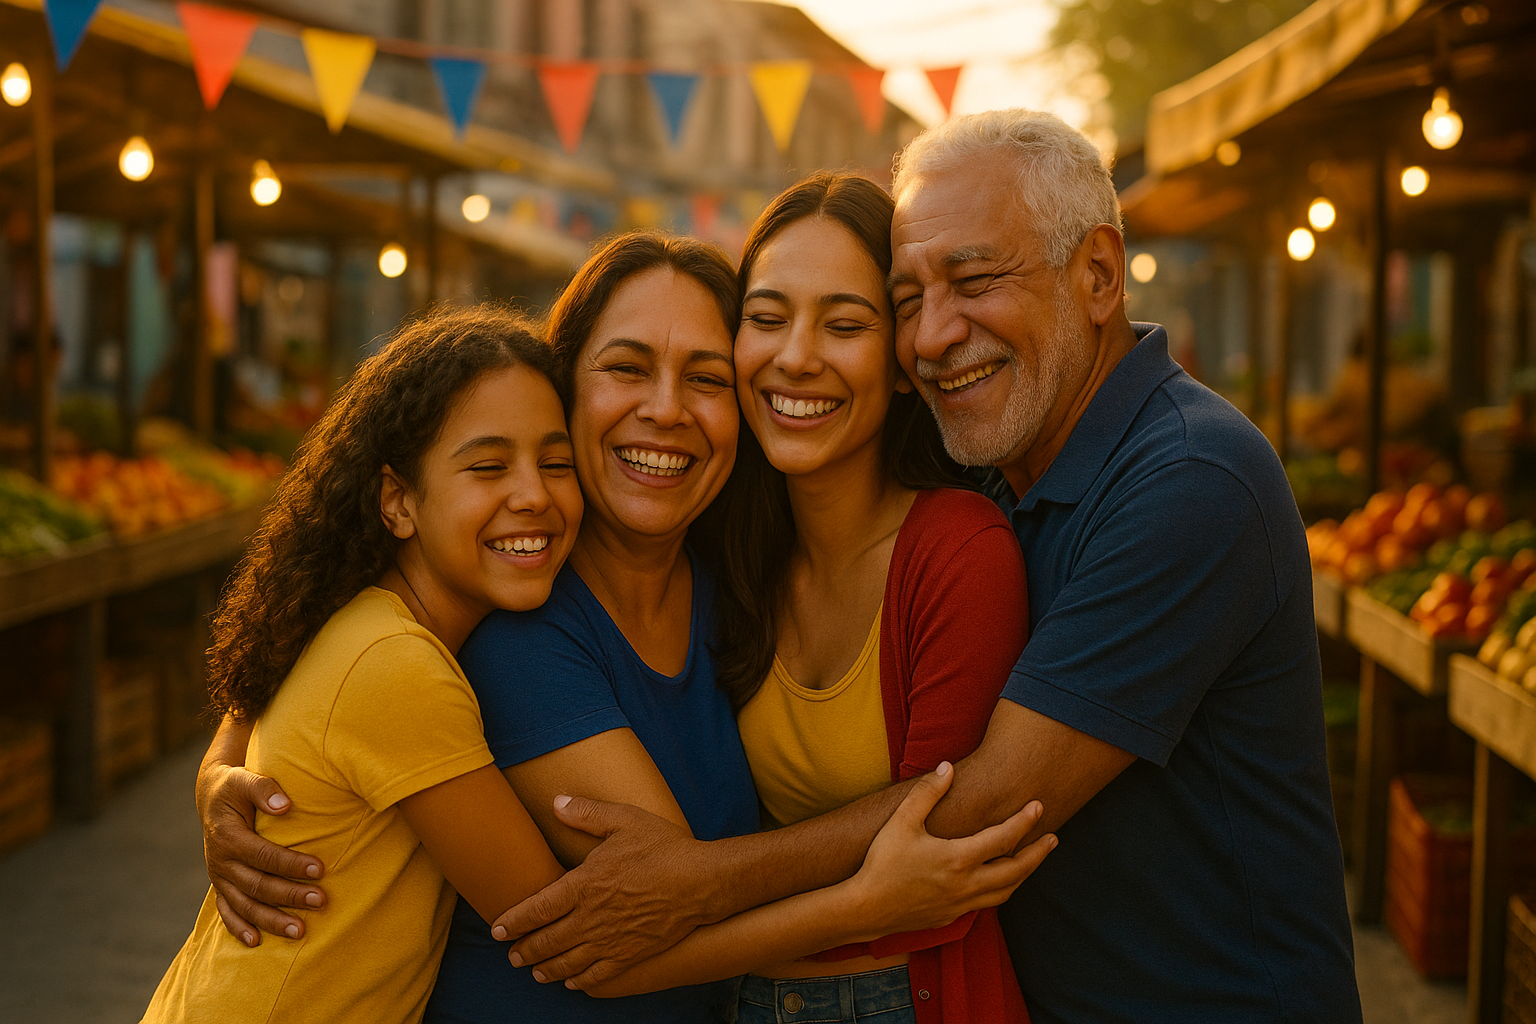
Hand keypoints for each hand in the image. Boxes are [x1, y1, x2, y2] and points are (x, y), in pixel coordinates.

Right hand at [197, 759, 325, 945]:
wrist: (211, 795)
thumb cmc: (235, 785)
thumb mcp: (245, 779)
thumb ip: (263, 789)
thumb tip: (285, 805)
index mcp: (228, 837)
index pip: (263, 855)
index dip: (291, 864)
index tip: (320, 869)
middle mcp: (220, 861)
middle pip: (258, 885)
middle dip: (290, 895)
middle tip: (321, 901)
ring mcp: (219, 876)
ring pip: (245, 904)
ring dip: (271, 920)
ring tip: (299, 932)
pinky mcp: (220, 884)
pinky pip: (226, 911)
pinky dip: (239, 927)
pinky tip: (256, 942)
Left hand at [490, 795, 713, 986]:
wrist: (701, 882)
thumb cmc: (663, 848)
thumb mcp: (624, 820)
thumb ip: (587, 813)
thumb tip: (556, 802)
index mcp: (585, 884)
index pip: (538, 908)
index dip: (515, 920)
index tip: (498, 929)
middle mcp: (592, 917)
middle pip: (548, 940)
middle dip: (525, 950)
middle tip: (512, 955)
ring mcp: (611, 939)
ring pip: (568, 961)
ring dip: (546, 967)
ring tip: (534, 971)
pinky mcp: (631, 954)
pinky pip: (598, 973)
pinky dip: (580, 979)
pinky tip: (572, 981)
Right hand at [847, 762, 1055, 936]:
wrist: (865, 908)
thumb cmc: (882, 863)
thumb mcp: (901, 822)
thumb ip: (927, 793)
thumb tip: (947, 767)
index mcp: (958, 859)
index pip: (1003, 838)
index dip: (1024, 821)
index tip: (1038, 806)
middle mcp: (966, 885)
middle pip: (1016, 871)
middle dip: (1038, 853)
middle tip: (1053, 838)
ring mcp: (961, 905)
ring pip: (1005, 892)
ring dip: (1023, 875)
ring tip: (1032, 860)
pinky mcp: (951, 917)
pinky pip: (986, 904)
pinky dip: (1000, 890)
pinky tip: (997, 882)